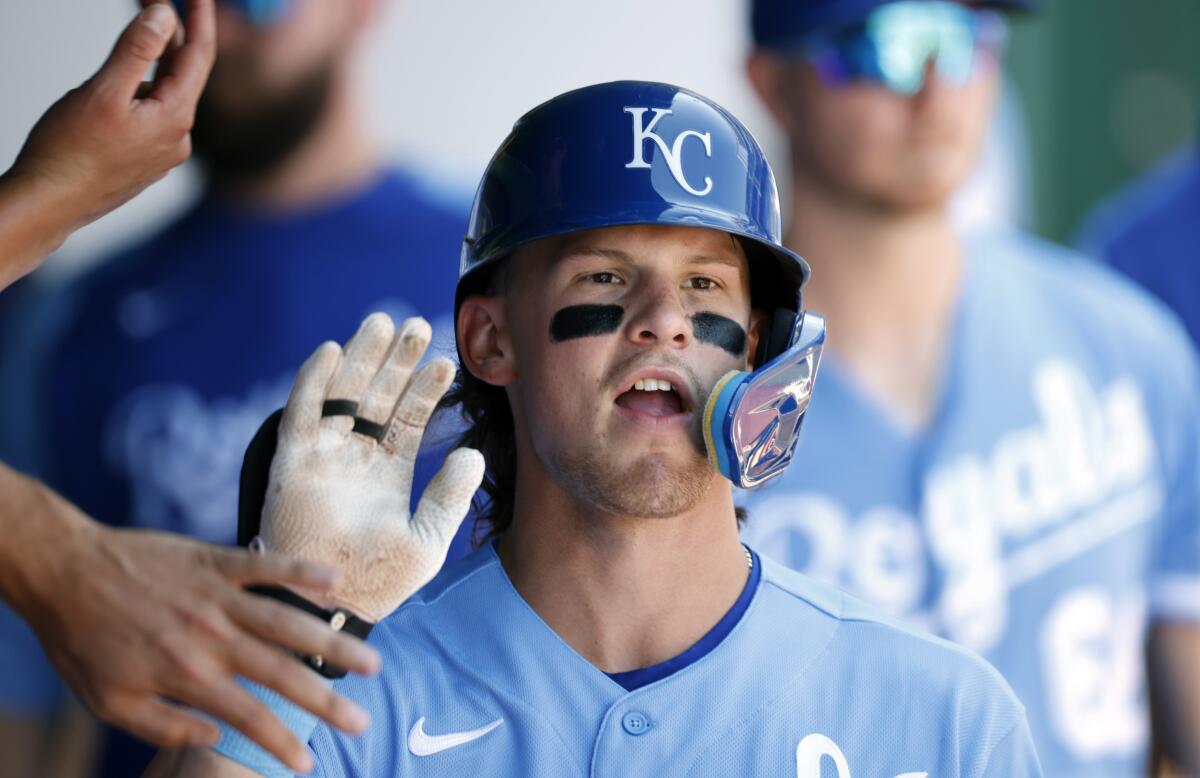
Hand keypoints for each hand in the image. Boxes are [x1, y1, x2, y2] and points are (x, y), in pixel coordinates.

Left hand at [0, 466, 380, 773]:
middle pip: (283, 673)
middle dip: (326, 701)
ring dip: (331, 642)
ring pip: (287, 621)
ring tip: (369, 660)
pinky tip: (333, 580)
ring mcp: (218, 596)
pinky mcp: (214, 562)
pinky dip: (300, 571)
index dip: (282, 741)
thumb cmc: (83, 642)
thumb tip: (216, 737)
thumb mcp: (109, 702)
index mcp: (188, 675)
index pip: (249, 715)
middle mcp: (212, 637)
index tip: (310, 762)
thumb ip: (164, 725)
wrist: (65, 573)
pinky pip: (265, 565)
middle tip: (362, 720)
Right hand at [9, 0, 214, 230]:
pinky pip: (153, 112)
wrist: (49, 203)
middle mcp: (177, 138)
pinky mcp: (144, 159)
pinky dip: (145, 86)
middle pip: (184, 73)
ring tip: (143, 27)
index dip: (201, 19)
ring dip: (158, 59)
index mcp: (175, 118)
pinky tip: (127, 79)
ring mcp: (162, 151)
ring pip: (167, 92)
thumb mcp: (103, 91)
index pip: (198, 57)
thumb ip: (136, 50)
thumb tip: (164, 16)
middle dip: (175, 33)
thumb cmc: (70, 153)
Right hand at [260, 313, 484, 621]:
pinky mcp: (292, 462)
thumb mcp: (428, 539)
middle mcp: (354, 460)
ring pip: (343, 395)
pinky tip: (332, 349)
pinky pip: (301, 413)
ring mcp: (322, 458)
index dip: (425, 391)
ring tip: (384, 323)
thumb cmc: (379, 582)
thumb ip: (450, 496)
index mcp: (386, 476)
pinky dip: (313, 381)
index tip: (446, 362)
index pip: (408, 421)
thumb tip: (474, 452)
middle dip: (396, 362)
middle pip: (377, 398)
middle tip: (417, 325)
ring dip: (362, 359)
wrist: (330, 608)